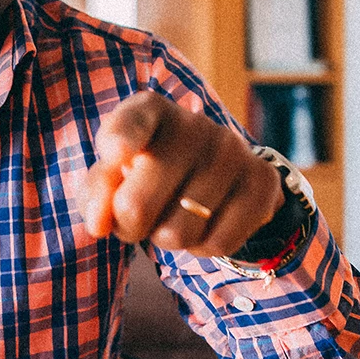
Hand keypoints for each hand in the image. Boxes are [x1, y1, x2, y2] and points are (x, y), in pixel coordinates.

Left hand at [83, 91, 281, 255]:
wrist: (215, 170)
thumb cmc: (147, 171)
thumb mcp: (113, 174)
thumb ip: (96, 193)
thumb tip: (99, 224)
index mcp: (148, 110)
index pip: (131, 123)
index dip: (120, 142)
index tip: (114, 155)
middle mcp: (193, 124)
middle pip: (136, 206)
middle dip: (128, 226)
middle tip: (137, 217)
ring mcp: (232, 150)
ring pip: (177, 233)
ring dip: (165, 238)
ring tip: (172, 215)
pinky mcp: (263, 181)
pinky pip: (218, 244)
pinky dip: (201, 248)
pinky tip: (203, 224)